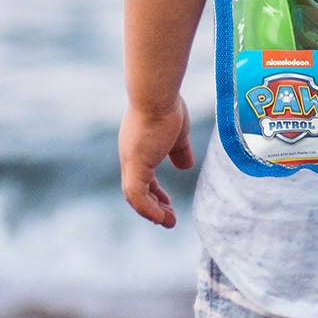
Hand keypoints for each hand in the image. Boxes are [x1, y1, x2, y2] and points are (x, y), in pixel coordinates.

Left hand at [120, 97, 194, 227]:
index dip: (155, 194)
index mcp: (139, 151)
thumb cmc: (168, 107)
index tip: (168, 205)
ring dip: (151, 212)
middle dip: (153, 207)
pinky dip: (147, 209)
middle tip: (169, 219)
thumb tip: (186, 166)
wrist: (157, 95)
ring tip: (168, 222)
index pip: (143, 179)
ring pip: (134, 197)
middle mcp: (130, 158)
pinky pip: (136, 195)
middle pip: (137, 191)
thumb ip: (180, 151)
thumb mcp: (178, 135)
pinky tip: (160, 216)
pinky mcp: (135, 164)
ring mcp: (131, 161)